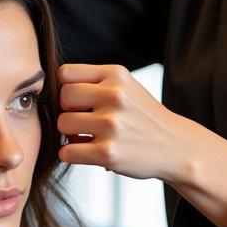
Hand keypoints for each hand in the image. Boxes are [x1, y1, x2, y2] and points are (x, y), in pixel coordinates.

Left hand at [57, 62, 226, 226]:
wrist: (175, 147)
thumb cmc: (143, 116)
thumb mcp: (126, 86)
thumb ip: (94, 82)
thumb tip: (50, 90)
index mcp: (116, 75)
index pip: (65, 73)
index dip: (66, 88)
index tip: (77, 101)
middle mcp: (114, 96)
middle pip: (62, 97)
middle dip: (67, 110)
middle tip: (82, 121)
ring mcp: (112, 125)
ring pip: (63, 124)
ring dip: (69, 134)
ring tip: (87, 137)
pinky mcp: (108, 153)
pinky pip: (67, 151)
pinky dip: (70, 154)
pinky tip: (85, 152)